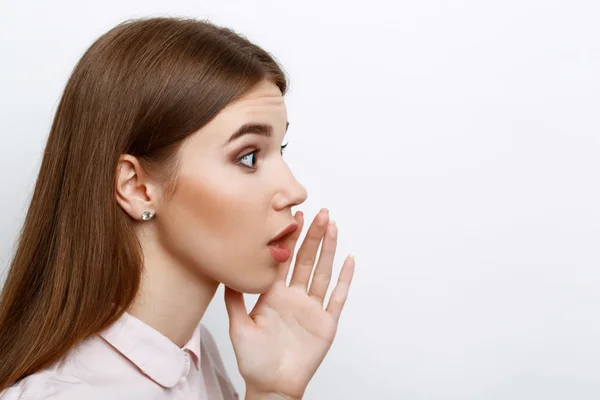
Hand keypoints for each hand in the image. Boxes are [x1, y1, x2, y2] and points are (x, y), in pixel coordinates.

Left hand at [224, 209, 354, 399]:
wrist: (271, 385)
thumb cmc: (254, 359)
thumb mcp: (238, 326)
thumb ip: (234, 299)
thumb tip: (225, 271)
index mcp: (275, 294)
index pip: (284, 260)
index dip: (290, 239)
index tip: (294, 216)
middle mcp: (295, 297)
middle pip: (307, 260)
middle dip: (314, 236)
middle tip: (321, 213)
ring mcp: (312, 308)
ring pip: (323, 273)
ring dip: (329, 249)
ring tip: (333, 226)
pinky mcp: (326, 322)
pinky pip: (337, 297)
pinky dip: (345, 279)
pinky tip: (349, 260)